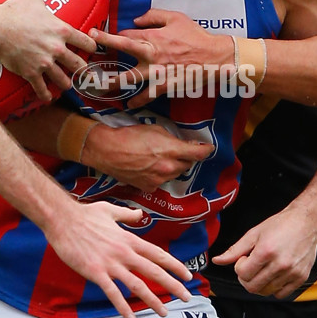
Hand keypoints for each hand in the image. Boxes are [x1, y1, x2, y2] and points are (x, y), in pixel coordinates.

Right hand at [0, 0, 97, 100]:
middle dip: (82, 70)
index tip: (92, 50)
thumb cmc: (14, 10)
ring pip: (63, 80)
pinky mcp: (31, 73)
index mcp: (62, 30)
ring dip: (66, 84)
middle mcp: (57, 48)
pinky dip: (46, 95)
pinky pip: (42, 89)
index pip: (87, 42)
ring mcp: (44, 62)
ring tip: (66, 85)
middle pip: (79, 65)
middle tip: (82, 73)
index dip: (91, 47)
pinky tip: (48, 98)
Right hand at [46, 199, 192, 317]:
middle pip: (154, 271)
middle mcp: (124, 252)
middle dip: (173, 285)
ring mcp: (110, 264)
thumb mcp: (111, 210)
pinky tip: (130, 317)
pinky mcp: (95, 273)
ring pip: (137, 285)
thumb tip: (140, 214)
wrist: (63, 220)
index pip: (158, 254)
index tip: (187, 275)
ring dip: (152, 300)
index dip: (175, 266)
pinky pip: (112, 293)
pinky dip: (123, 307)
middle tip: (187, 297)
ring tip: (163, 312)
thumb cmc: (85, 215)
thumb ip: (128, 215)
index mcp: (129, 239)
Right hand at [83, 122, 213, 191]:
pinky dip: (158, 175)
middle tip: (175, 150)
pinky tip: (148, 167)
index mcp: (172, 151)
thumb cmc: (130, 136)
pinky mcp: (149, 187)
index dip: (205, 150)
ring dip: (172, 166)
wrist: (108, 151)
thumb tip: (182, 144)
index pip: (198, 153)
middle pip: (187, 164)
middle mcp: (169, 167)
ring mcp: (159, 179)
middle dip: (184, 157)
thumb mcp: (155, 130)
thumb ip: (172, 139)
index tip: (208, 148)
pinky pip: (161, 181)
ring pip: (174, 173)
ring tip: (157, 158)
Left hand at [89, 9, 234, 105]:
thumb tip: (135, 19)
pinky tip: (129, 104)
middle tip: (88, 47)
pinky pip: (147, 94)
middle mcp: (151, 53)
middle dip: (104, 45)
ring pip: (129, 77)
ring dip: (113, 82)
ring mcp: (156, 71)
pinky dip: (138, 100)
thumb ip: (154, 16)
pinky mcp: (164, 85)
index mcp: (153, 36)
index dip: (114, 36)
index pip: (127, 34)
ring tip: (99, 87)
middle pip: (123, 48)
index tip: (101, 37)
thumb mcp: (176, 17)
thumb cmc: (196, 36)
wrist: (214, 57)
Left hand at [211, 207, 316, 298]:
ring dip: (260, 283)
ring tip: (263, 269)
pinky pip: (281, 294)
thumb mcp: (253, 234)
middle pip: (252, 287)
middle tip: (251, 266)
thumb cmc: (280, 225)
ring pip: (266, 292)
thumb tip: (217, 261)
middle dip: (246, 278)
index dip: (239, 267)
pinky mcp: (301, 278)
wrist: (306, 222)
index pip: (242, 274)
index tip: (245, 259)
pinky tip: (274, 275)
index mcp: (265, 252)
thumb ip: (234, 250)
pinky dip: (274, 288)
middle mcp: (279, 264)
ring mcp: (291, 273)